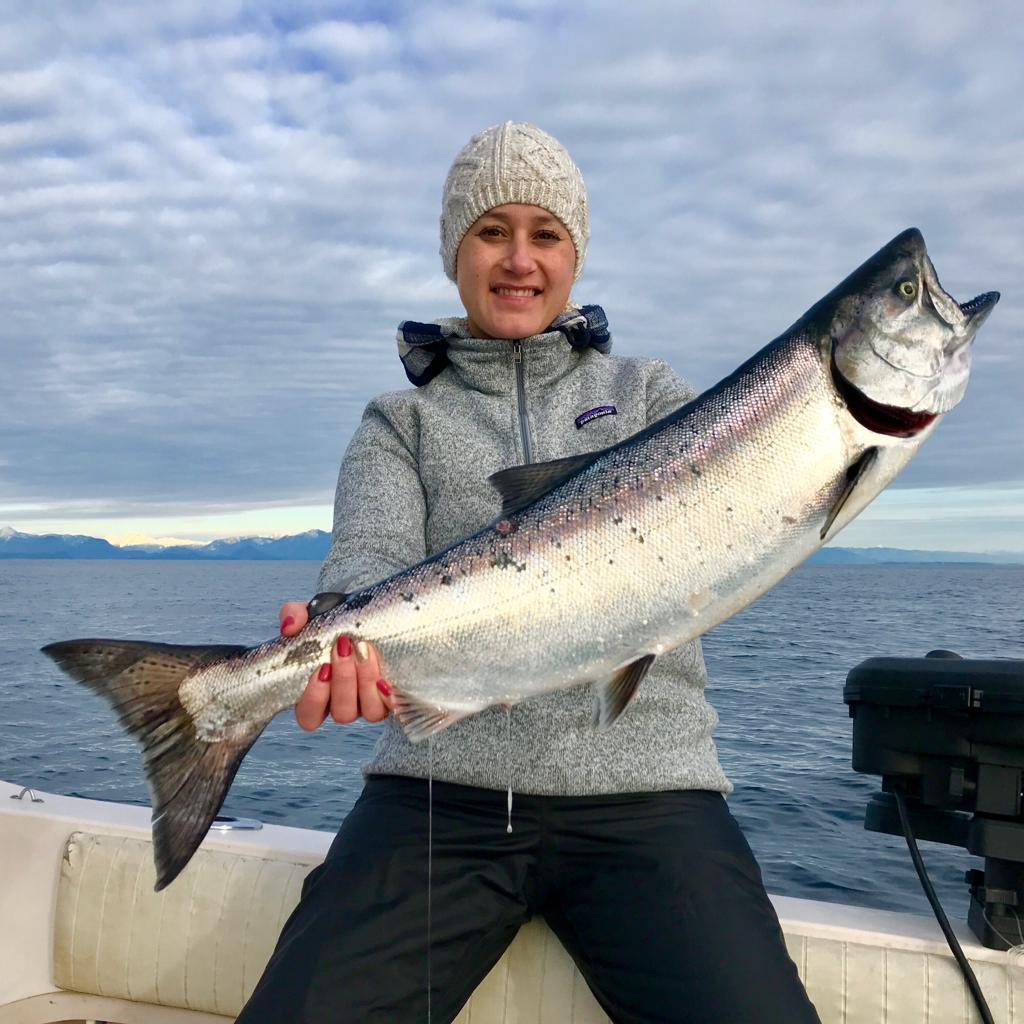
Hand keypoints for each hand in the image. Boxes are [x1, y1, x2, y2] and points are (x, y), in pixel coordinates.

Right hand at [279, 601, 393, 730]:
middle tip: (345, 647)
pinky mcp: (392, 696)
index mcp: (319, 693)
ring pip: (369, 711)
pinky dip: (390, 693)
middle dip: (344, 680)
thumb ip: (295, 615)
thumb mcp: (314, 612)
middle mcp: (344, 703)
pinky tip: (385, 676)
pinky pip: (393, 706)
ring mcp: (370, 703)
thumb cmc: (338, 619)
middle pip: (342, 713)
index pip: (309, 717)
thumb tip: (289, 626)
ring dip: (366, 680)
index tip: (322, 667)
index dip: (314, 699)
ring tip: (365, 649)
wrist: (373, 611)